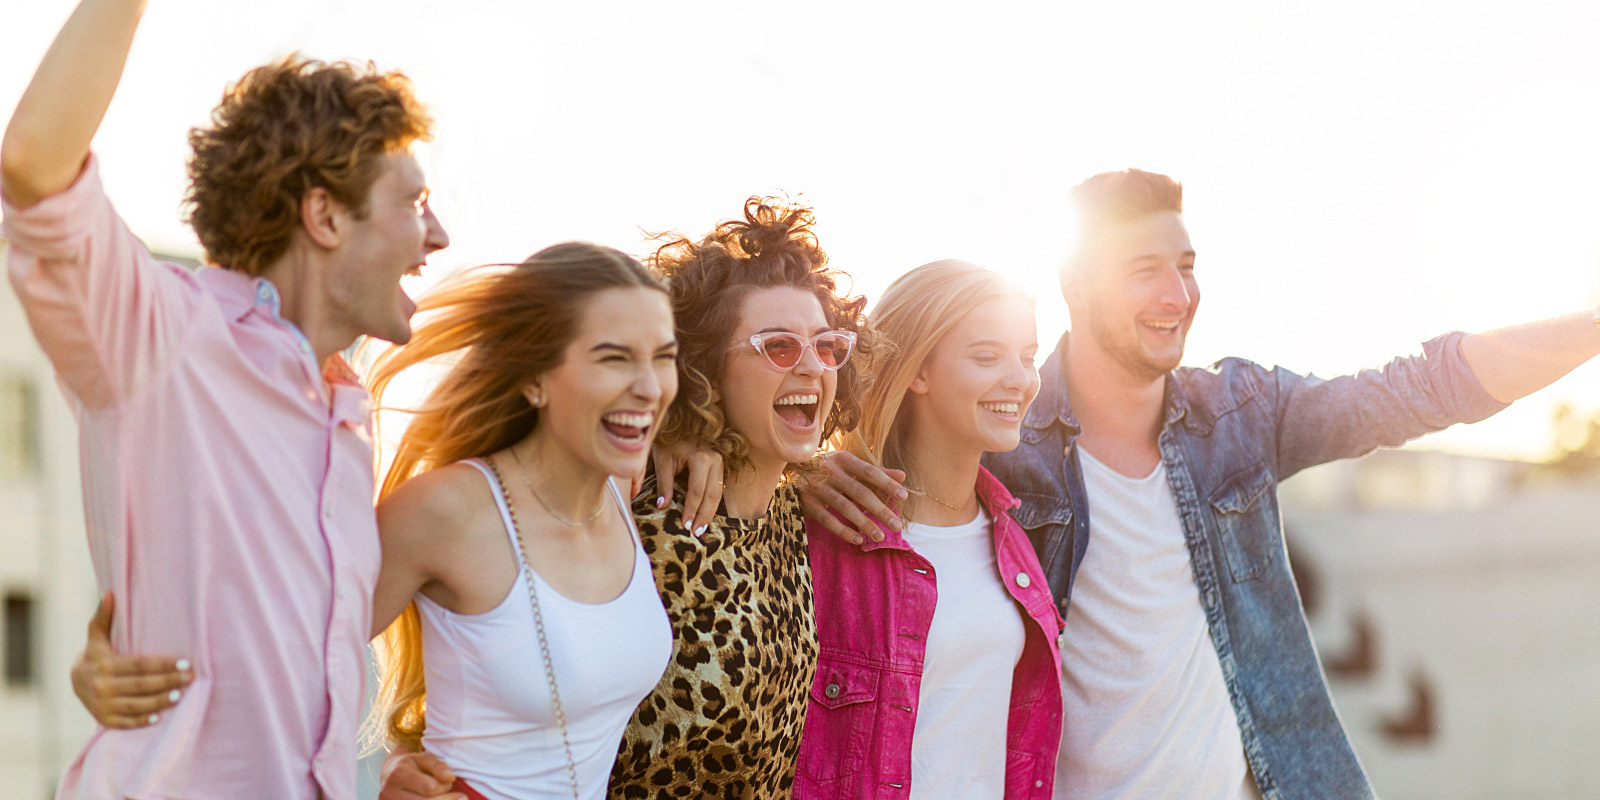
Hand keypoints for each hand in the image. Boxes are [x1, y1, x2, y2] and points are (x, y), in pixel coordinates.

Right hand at [71, 591, 192, 727]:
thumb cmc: (96, 654)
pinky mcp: (104, 720)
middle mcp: (102, 686)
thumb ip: (104, 617)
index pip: (139, 665)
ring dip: (159, 701)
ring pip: (136, 705)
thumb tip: (109, 593)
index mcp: (104, 664)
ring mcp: (102, 705)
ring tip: (180, 695)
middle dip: (167, 682)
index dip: (163, 664)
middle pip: (141, 685)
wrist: (74, 682)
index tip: (186, 662)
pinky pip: (126, 722)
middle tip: (190, 678)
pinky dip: (142, 721)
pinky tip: (160, 717)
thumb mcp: (97, 636)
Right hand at [378, 750, 466, 799]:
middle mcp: (390, 793)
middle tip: (457, 796)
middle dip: (446, 799)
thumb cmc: (411, 765)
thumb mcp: (424, 759)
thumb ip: (438, 766)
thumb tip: (450, 778)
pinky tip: (438, 799)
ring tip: (448, 798)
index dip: (446, 787)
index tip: (450, 782)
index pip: (431, 788)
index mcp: (398, 775)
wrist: (389, 774)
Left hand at [644, 440, 723, 536]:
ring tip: (701, 529)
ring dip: (710, 512)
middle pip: (712, 495)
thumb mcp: (662, 459)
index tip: (684, 526)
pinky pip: (718, 488)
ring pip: (718, 493)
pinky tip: (706, 515)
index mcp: (701, 458)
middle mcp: (715, 460)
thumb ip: (663, 482)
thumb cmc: (669, 440)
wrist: (680, 421)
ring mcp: (720, 462)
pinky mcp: (720, 466)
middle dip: (703, 516)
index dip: (690, 510)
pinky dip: (712, 503)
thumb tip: (662, 506)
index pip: (696, 491)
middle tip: (696, 533)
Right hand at [797, 451, 906, 545]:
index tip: (903, 497)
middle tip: (897, 526)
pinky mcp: (806, 502)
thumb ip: (875, 471)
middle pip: (859, 492)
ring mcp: (817, 487)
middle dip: (880, 510)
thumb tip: (902, 476)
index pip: (869, 472)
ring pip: (844, 507)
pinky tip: (857, 539)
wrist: (788, 469)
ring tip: (880, 536)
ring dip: (863, 523)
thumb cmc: (826, 468)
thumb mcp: (848, 465)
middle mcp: (830, 472)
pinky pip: (826, 519)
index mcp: (843, 459)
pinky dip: (842, 530)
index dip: (886, 483)